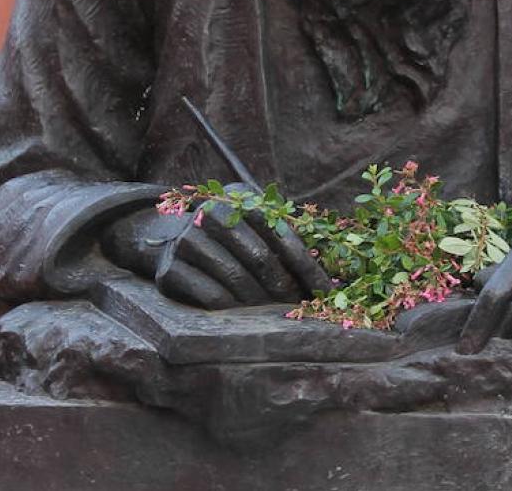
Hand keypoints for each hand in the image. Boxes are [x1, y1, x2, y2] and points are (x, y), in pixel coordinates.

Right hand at [102, 185, 329, 308]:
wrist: (171, 239)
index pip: (283, 233)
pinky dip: (234, 309)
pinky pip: (211, 295)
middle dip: (285, 287)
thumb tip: (342, 276)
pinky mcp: (170, 269)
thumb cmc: (234, 237)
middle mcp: (210, 211)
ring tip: (274, 315)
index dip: (309, 267)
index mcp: (239, 194)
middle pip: (260, 257)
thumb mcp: (259, 226)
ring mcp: (186, 240)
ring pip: (236, 277)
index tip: (328, 294)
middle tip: (300, 310)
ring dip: (261, 302)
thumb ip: (292, 239)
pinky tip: (244, 316)